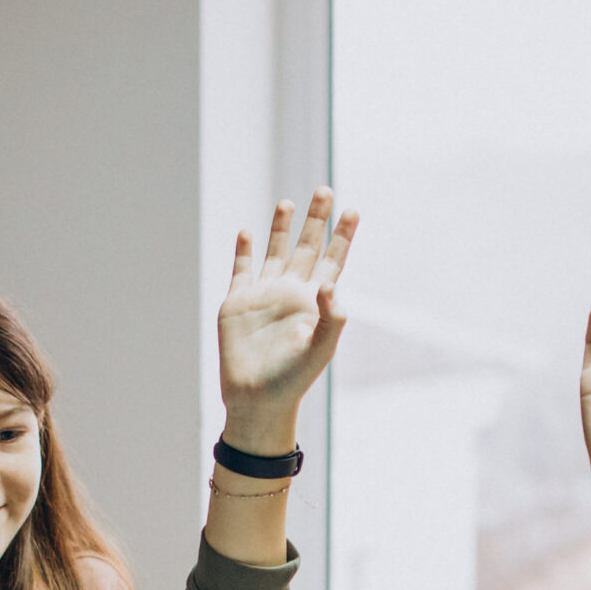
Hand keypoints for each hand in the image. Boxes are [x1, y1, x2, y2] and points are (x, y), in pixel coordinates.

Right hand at [216, 189, 357, 455]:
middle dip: (316, 220)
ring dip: (281, 228)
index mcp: (314, 302)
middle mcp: (291, 293)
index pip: (333, 261)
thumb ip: (331, 317)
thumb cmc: (293, 380)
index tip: (353, 210)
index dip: (343, 236)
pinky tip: (247, 233)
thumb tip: (328, 283)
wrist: (256, 400)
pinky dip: (243, 251)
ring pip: (275, 253)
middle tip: (325, 189)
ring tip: (289, 202)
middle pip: (307, 247)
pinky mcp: (237, 304)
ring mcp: (263, 296)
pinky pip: (241, 271)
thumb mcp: (320, 350)